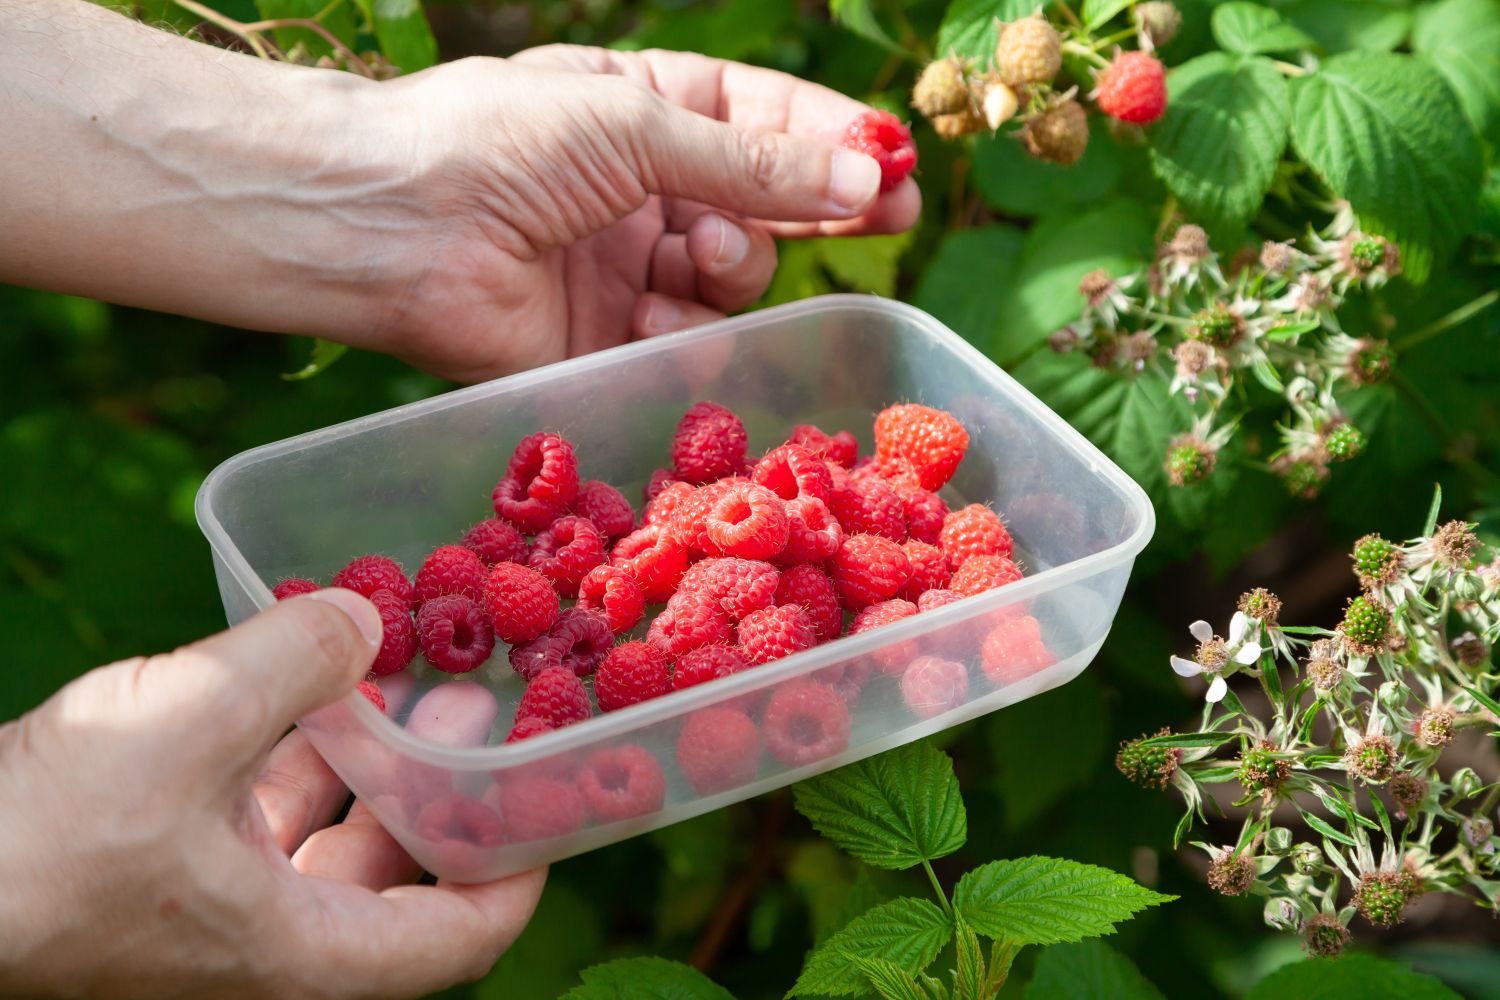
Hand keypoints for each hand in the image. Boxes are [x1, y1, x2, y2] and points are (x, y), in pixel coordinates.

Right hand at [0, 589, 543, 998]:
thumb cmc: (40, 838)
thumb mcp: (189, 723)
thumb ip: (297, 661)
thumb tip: (366, 617)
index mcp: (303, 957)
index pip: (461, 938)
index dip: (522, 866)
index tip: (554, 791)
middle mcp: (271, 949)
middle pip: (399, 876)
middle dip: (442, 780)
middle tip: (476, 693)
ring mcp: (214, 910)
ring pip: (325, 836)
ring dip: (367, 752)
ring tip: (405, 661)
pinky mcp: (164, 867)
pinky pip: (258, 811)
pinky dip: (291, 747)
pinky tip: (306, 673)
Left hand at [1, 3, 920, 381]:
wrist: (392, 224)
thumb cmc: (501, 140)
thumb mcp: (640, 123)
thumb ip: (755, 160)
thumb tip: (869, 175)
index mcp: (648, 108)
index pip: (766, 120)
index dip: (836, 143)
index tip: (900, 166)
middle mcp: (646, 188)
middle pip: (765, 203)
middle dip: (815, 206)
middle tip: (878, 215)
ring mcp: (630, 266)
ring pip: (735, 276)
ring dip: (735, 264)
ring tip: (694, 252)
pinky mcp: (609, 340)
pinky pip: (687, 339)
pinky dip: (686, 327)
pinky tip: (655, 307)